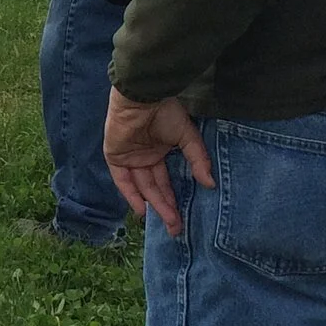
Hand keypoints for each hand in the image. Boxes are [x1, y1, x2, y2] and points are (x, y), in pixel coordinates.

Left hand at [104, 88, 213, 234]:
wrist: (143, 97)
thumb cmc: (166, 112)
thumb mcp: (187, 137)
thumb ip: (198, 159)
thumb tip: (210, 184)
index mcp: (160, 152)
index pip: (166, 181)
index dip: (173, 199)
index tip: (182, 218)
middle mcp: (144, 157)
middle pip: (155, 188)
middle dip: (166, 208)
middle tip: (176, 228)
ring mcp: (129, 157)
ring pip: (142, 186)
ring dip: (153, 204)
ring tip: (167, 221)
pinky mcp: (115, 155)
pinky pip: (122, 180)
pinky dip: (130, 194)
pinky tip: (141, 210)